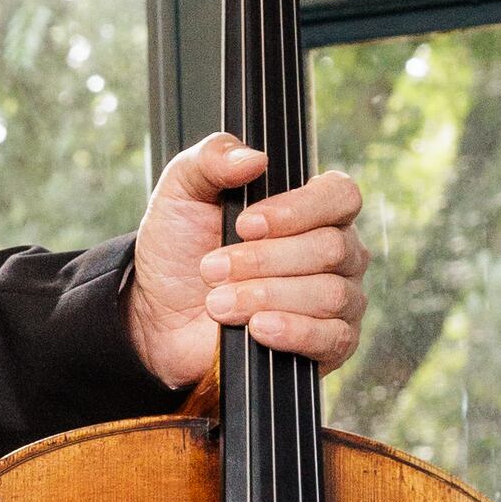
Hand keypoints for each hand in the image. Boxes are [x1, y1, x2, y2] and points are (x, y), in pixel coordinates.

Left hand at [128, 132, 369, 395]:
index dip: (297, 210)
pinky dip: (293, 331)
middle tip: (212, 268)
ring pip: (330, 294)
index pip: (340, 196)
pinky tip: (257, 329)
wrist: (160, 315)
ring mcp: (340, 298)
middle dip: (263, 260)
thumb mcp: (182, 193)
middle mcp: (337, 250)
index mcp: (313, 208)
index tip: (244, 224)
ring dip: (266, 296)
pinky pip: (334, 337)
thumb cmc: (182, 250)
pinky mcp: (331, 344)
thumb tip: (254, 157)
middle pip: (330, 248)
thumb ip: (212, 159)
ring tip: (218, 303)